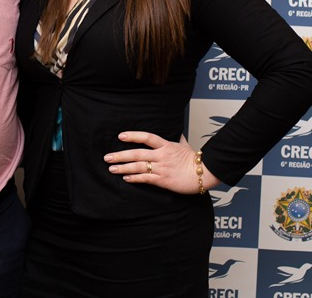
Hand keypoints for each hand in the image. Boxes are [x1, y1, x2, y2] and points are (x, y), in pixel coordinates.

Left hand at [104, 132, 220, 194]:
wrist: (204, 173)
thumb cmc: (196, 160)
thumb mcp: (185, 146)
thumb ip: (177, 139)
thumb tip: (177, 131)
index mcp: (166, 145)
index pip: (147, 137)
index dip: (133, 135)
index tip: (120, 136)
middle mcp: (162, 155)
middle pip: (137, 153)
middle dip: (121, 155)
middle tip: (107, 157)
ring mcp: (162, 168)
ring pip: (138, 166)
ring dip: (123, 168)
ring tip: (112, 168)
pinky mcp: (163, 180)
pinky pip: (146, 178)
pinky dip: (135, 178)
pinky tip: (126, 179)